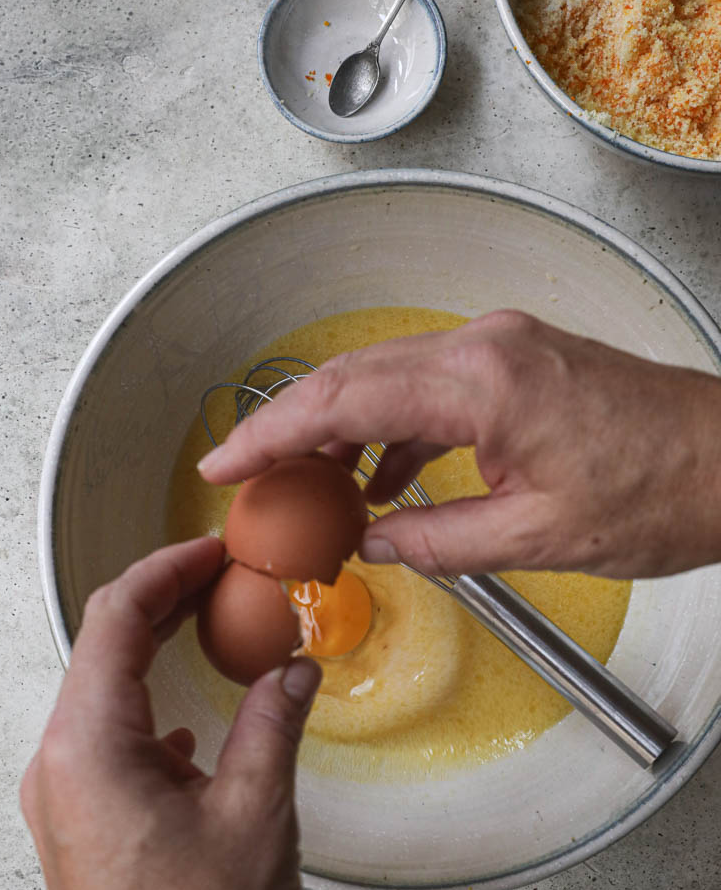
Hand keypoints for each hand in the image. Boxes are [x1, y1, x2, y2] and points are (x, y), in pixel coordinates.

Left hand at [21, 538, 316, 889]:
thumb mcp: (257, 813)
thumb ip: (273, 722)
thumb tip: (291, 670)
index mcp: (86, 752)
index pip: (113, 619)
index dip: (165, 570)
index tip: (209, 550)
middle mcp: (58, 774)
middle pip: (102, 653)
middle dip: (162, 606)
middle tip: (219, 579)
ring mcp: (63, 809)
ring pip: (103, 701)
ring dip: (155, 660)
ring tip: (210, 636)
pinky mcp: (82, 837)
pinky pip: (108, 749)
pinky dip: (150, 716)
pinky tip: (190, 729)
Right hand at [198, 311, 720, 578]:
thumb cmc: (662, 492)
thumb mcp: (536, 538)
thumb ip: (437, 541)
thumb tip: (375, 543)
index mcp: (483, 382)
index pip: (344, 397)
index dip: (273, 432)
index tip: (227, 462)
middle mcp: (485, 346)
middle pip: (354, 375)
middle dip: (290, 426)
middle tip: (247, 474)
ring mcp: (503, 347)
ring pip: (388, 376)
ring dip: (341, 428)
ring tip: (307, 487)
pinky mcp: (518, 362)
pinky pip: (431, 388)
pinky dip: (395, 430)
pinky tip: (383, 479)